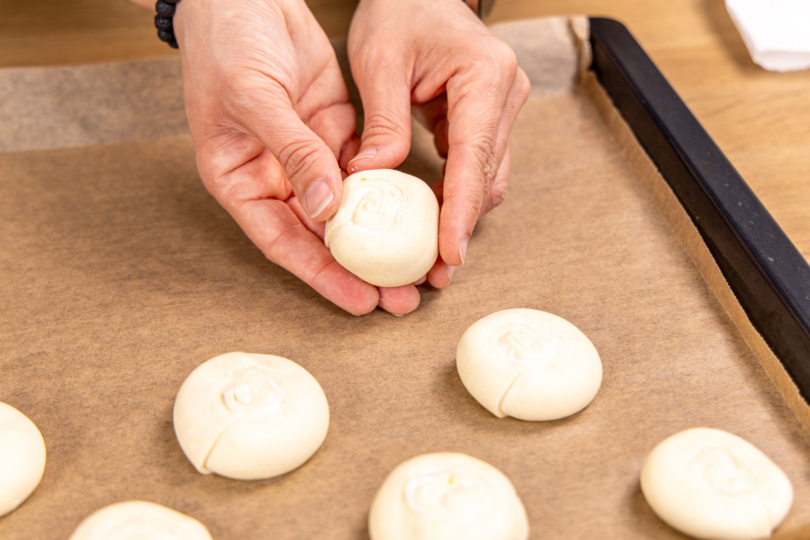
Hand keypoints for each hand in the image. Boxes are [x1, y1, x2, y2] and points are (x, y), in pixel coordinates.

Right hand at [172, 0, 420, 314]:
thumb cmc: (226, 44)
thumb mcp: (253, 97)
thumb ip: (292, 151)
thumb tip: (326, 208)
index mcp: (241, 181)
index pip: (284, 242)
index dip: (322, 276)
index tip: (361, 301)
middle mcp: (276, 178)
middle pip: (321, 237)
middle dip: (361, 269)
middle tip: (401, 298)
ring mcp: (308, 156)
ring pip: (349, 209)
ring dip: (381, 237)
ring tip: (417, 266)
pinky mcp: (334, 130)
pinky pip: (364, 169)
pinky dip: (388, 191)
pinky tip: (416, 212)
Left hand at [347, 0, 529, 284]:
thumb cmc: (400, 10)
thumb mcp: (379, 61)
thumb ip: (381, 123)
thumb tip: (371, 177)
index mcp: (484, 76)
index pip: (474, 156)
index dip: (462, 210)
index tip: (450, 253)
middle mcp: (504, 96)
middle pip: (487, 176)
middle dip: (462, 225)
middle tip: (436, 271)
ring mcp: (501, 109)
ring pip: (487, 177)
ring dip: (461, 215)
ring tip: (432, 257)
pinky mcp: (487, 119)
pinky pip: (476, 166)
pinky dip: (456, 194)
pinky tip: (432, 220)